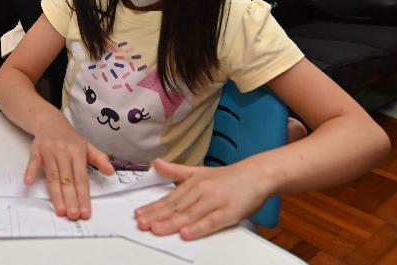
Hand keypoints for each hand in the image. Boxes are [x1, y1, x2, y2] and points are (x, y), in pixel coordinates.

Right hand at [25, 114, 113, 220]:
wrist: (50, 121)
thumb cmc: (69, 138)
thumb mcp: (87, 145)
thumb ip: (99, 158)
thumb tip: (111, 172)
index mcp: (77, 152)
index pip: (82, 178)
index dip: (83, 196)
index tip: (85, 211)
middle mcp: (64, 152)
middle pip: (67, 179)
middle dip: (71, 199)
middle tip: (74, 215)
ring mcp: (49, 151)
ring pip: (53, 176)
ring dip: (56, 194)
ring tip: (60, 210)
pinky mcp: (36, 150)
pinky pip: (33, 163)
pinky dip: (31, 172)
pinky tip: (29, 183)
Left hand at [134, 158, 269, 239]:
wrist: (257, 174)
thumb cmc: (229, 177)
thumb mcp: (199, 171)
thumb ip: (176, 171)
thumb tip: (157, 163)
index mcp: (193, 183)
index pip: (169, 198)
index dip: (153, 207)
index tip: (139, 215)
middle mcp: (201, 191)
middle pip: (176, 207)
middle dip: (157, 216)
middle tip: (142, 224)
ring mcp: (215, 201)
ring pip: (190, 214)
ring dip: (172, 223)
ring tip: (157, 229)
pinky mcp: (229, 212)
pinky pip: (211, 221)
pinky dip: (198, 228)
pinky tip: (186, 233)